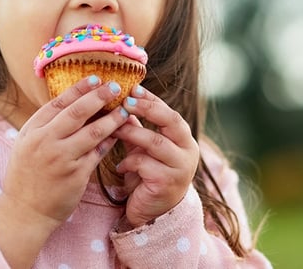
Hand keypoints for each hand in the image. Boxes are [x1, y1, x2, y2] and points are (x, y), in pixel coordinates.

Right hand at [0, 76, 129, 226]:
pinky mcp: (76, 175)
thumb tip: (75, 103)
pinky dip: (110, 141)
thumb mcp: (27, 144)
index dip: (79, 88)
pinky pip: (98, 153)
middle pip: (77, 112)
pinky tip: (120, 134)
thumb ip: (47, 125)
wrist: (24, 211)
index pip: (59, 102)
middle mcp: (45, 141)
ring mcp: (61, 158)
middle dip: (99, 96)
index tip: (96, 78)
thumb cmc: (27, 175)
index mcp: (32, 130)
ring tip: (125, 110)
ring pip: (94, 132)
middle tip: (116, 86)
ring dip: (112, 119)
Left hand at [113, 86, 199, 227]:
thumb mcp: (144, 149)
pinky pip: (145, 164)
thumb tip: (123, 102)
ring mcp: (180, 168)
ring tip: (114, 129)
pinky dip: (129, 162)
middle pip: (171, 121)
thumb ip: (137, 128)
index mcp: (184, 139)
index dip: (152, 100)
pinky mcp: (167, 183)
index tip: (133, 88)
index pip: (169, 112)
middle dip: (147, 109)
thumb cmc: (149, 176)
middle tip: (126, 101)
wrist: (154, 214)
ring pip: (155, 142)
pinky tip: (120, 167)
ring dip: (132, 133)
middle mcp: (188, 151)